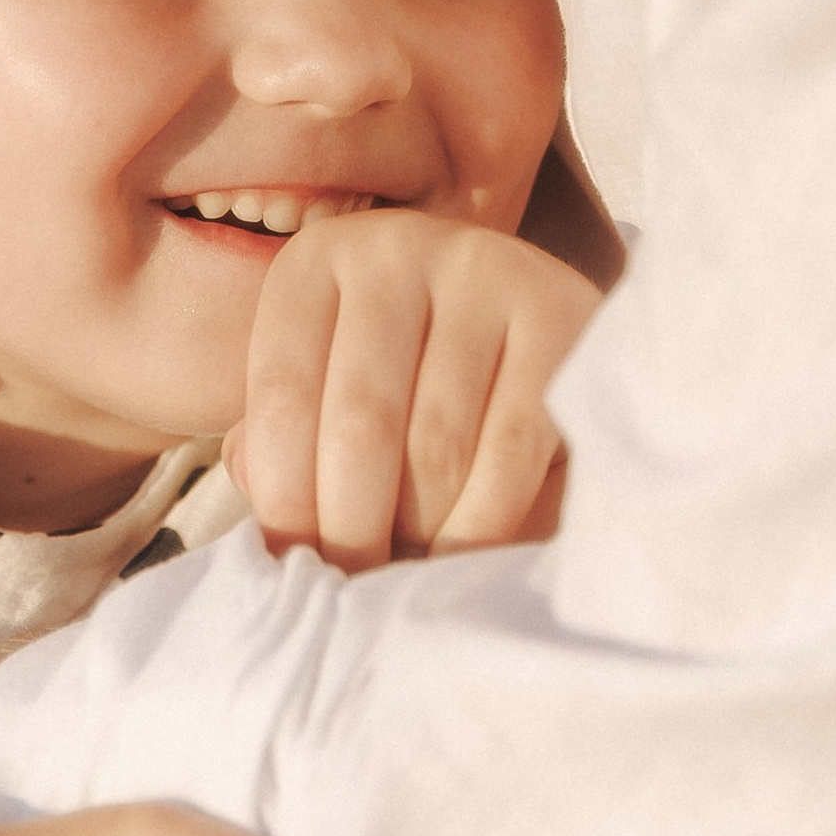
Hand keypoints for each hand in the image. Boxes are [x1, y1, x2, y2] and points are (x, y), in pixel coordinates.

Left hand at [231, 209, 598, 571]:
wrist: (516, 317)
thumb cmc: (397, 370)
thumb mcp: (322, 383)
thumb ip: (277, 444)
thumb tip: (274, 515)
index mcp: (318, 262)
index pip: (282, 395)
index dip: (282, 498)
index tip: (291, 564)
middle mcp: (398, 250)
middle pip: (362, 424)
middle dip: (350, 528)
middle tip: (353, 585)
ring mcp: (486, 272)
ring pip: (439, 447)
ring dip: (417, 533)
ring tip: (405, 571)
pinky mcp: (562, 315)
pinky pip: (512, 451)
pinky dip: (480, 524)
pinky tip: (461, 553)